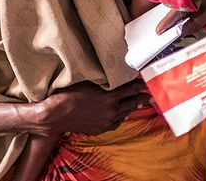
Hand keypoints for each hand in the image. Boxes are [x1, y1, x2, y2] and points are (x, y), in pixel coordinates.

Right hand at [33, 81, 149, 136]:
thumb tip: (115, 76)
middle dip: (142, 96)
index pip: (132, 88)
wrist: (56, 116)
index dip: (140, 84)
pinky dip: (123, 115)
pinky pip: (118, 122)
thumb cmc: (68, 95)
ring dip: (134, 106)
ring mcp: (107, 121)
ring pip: (127, 112)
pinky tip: (124, 112)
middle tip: (149, 92)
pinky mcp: (102, 128)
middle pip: (133, 101)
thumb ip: (104, 80)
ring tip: (142, 102)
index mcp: (109, 96)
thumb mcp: (88, 82)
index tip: (146, 81)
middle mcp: (111, 109)